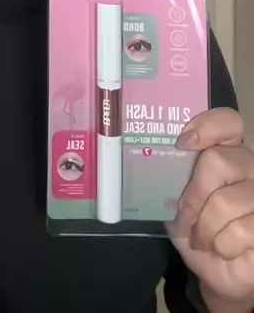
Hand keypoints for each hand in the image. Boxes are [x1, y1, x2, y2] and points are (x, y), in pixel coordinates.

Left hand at [166, 108, 253, 309]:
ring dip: (205, 229)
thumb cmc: (200, 233)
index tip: (183, 142)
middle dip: (193, 195)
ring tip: (203, 239)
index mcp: (228, 154)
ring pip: (224, 202)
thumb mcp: (179, 204)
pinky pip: (238, 232)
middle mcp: (250, 168)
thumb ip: (173, 183)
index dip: (208, 125)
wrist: (223, 274)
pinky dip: (221, 247)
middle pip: (218, 161)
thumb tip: (153, 169)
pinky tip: (225, 251)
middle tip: (185, 217)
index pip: (229, 123)